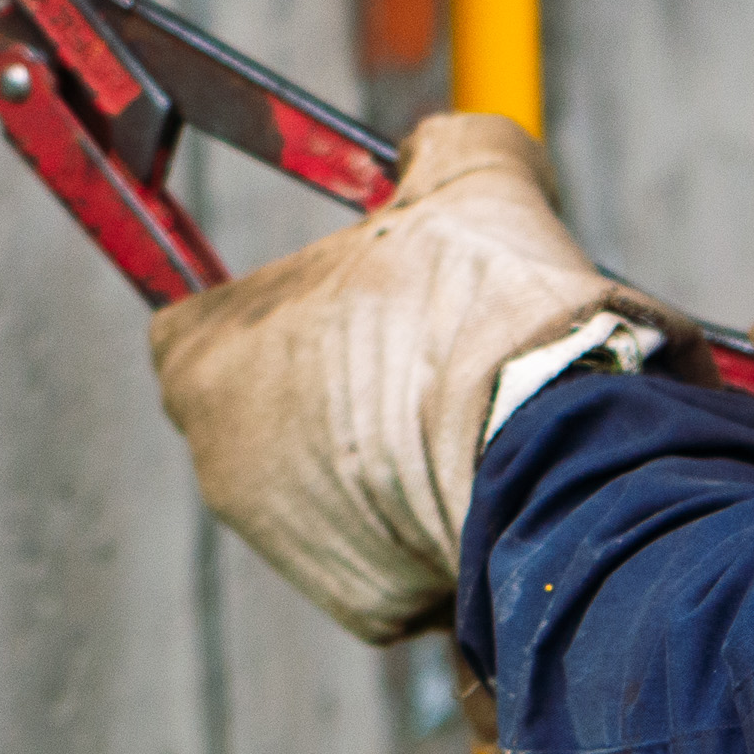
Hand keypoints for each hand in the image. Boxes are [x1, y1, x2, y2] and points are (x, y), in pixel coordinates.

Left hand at [148, 113, 641, 643]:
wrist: (558, 456)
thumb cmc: (487, 312)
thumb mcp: (471, 174)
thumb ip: (437, 149)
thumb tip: (444, 151)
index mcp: (206, 361)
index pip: (196, 324)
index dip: (265, 302)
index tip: (333, 291)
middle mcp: (222, 465)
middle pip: (267, 405)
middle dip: (336, 378)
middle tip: (422, 346)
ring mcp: (287, 543)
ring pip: (329, 482)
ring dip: (385, 450)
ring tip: (472, 413)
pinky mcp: (361, 603)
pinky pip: (388, 550)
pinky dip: (430, 520)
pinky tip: (490, 479)